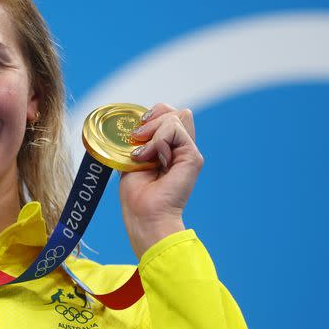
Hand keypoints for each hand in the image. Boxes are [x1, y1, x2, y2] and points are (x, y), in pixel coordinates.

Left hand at [119, 103, 203, 259]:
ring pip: (174, 117)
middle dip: (152, 119)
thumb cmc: (137, 195)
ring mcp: (189, 152)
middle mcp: (182, 148)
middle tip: (137, 139)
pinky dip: (156, 141)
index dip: (153, 115)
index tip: (136, 133)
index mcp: (171, 148)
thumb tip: (146, 121)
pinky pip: (174, 130)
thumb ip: (144, 141)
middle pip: (175, 112)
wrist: (144, 216)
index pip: (170, 114)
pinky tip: (149, 158)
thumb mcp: (135, 159)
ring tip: (142, 155)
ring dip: (151, 132)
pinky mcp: (192, 157)